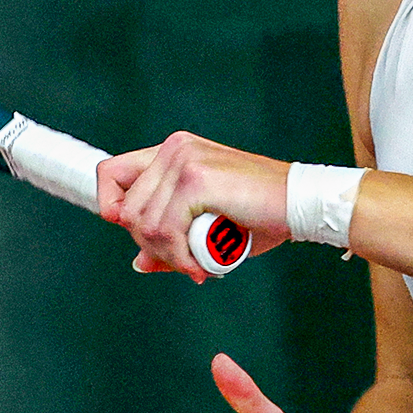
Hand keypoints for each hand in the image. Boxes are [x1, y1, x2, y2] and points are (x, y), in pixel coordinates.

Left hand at [97, 131, 291, 279]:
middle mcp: (174, 149)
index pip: (111, 173)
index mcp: (174, 151)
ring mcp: (183, 160)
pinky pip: (166, 232)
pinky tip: (204, 264)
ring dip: (169, 256)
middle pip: (125, 210)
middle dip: (151, 246)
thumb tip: (139, 262)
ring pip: (143, 225)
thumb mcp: (207, 227)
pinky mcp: (195, 179)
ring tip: (199, 262)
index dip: (112, 208)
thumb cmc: (260, 215)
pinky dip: (182, 257)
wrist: (301, 205)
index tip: (140, 236)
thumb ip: (171, 239)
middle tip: (186, 260)